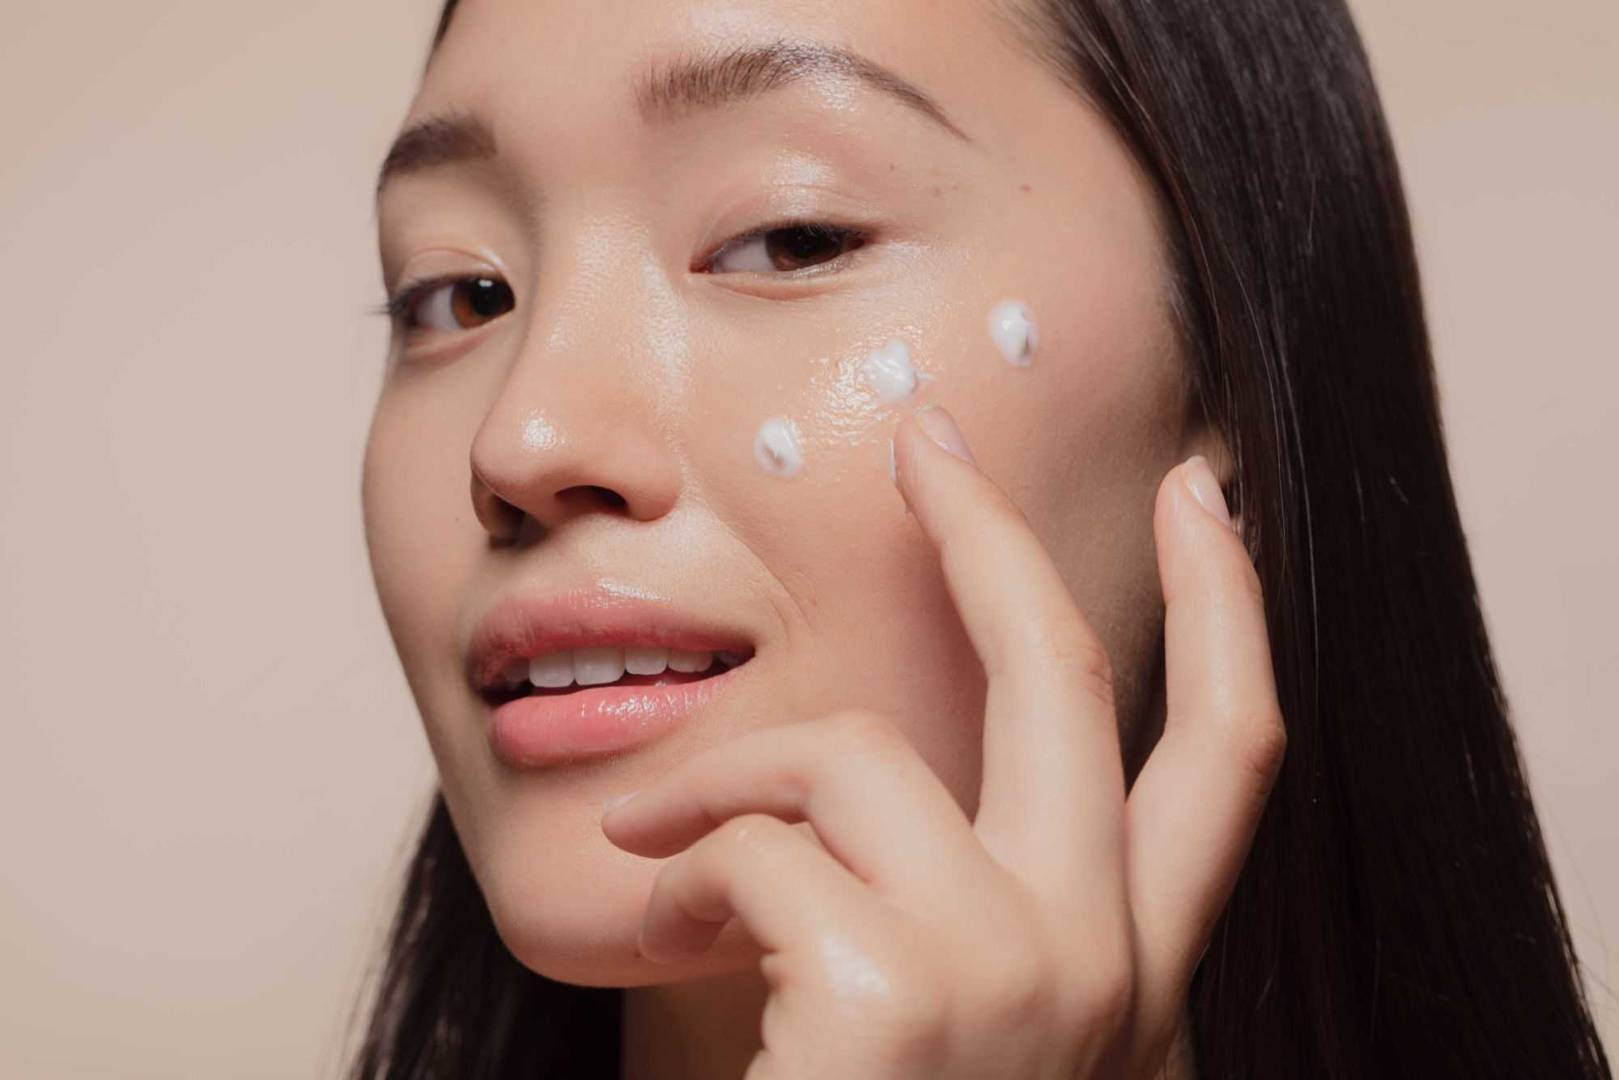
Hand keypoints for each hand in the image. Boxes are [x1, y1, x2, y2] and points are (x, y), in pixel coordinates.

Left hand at [601, 405, 1285, 1078]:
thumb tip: (879, 760)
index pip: (1229, 758)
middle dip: (997, 532)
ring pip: (855, 757)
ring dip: (733, 774)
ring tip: (660, 836)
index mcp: (1130, 967)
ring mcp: (1017, 973)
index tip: (1207, 491)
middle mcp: (1102, 962)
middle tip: (928, 438)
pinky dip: (686, 860)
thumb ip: (960, 898)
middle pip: (1073, 678)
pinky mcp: (901, 993)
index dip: (1230, 609)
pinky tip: (663, 926)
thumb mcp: (960, 1021)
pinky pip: (758, 841)